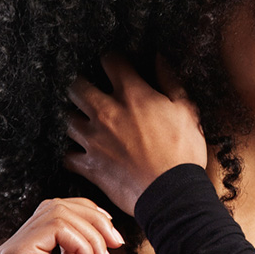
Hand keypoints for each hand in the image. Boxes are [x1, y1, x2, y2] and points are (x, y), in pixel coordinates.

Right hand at [0, 198, 123, 253]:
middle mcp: (13, 247)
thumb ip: (77, 243)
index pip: (54, 209)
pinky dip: (81, 243)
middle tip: (115, 246)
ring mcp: (11, 251)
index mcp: (26, 249)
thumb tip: (93, 216)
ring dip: (91, 235)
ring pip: (57, 213)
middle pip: (56, 206)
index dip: (88, 213)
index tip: (113, 236)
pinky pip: (55, 228)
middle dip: (94, 221)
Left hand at [63, 53, 206, 215]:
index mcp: (133, 95)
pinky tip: (82, 154)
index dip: (113, 59)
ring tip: (86, 123)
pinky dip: (73, 154)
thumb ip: (170, 81)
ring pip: (68, 120)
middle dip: (81, 85)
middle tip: (90, 90)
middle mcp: (107, 112)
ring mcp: (94, 139)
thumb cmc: (183, 153)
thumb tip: (159, 58)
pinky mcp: (89, 165)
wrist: (172, 195)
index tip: (116, 64)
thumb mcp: (186, 111)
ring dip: (77, 119)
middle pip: (77, 87)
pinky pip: (68, 156)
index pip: (111, 61)